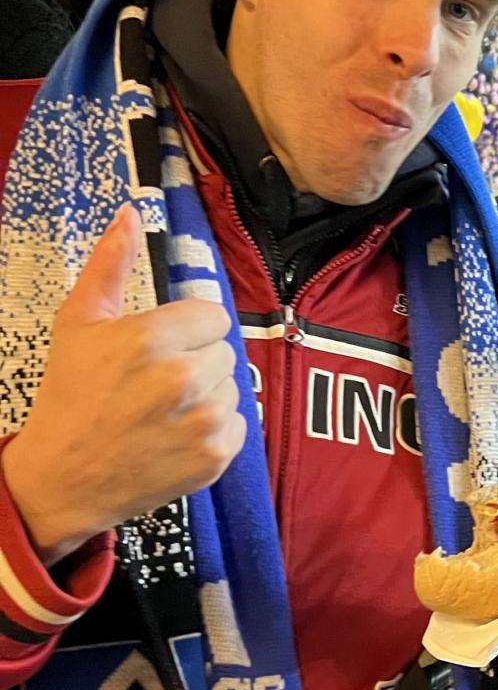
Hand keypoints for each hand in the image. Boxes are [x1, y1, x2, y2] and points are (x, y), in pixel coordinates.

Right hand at [1, 206, 246, 566]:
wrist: (65, 477)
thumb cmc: (70, 395)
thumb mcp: (79, 322)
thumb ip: (110, 264)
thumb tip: (130, 212)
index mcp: (152, 338)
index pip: (212, 315)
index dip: (185, 331)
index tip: (157, 350)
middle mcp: (184, 378)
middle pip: (223, 350)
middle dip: (195, 361)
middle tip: (153, 384)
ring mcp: (205, 420)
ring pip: (232, 386)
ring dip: (207, 395)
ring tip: (162, 411)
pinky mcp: (217, 455)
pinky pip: (239, 423)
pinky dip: (215, 430)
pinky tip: (175, 436)